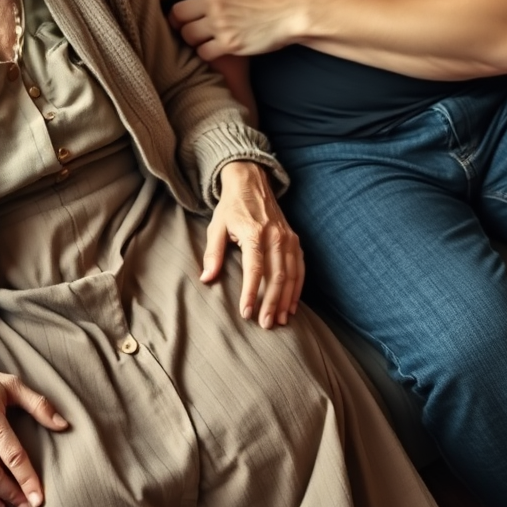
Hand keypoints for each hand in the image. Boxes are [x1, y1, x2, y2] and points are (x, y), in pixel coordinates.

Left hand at [158, 0, 294, 59]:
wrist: (293, 14)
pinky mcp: (229, 43)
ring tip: (199, 38)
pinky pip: (203, 52)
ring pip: (187, 35)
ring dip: (191, 38)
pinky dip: (205, 52)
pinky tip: (213, 49)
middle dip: (177, 21)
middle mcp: (214, 1)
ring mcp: (220, 24)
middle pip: (177, 13)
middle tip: (183, 25)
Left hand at [201, 161, 304, 327]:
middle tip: (265, 324)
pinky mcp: (294, 239)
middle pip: (277, 276)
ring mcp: (287, 237)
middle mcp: (275, 236)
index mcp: (254, 233)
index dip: (251, 293)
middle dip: (272, 303)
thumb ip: (213, 253)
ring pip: (291, 275)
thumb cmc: (231, 207)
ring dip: (287, 300)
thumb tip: (206, 279)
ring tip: (280, 320)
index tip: (246, 313)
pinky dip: (297, 288)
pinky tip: (292, 304)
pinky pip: (300, 268)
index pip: (254, 269)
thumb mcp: (216, 226)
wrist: (251, 182)